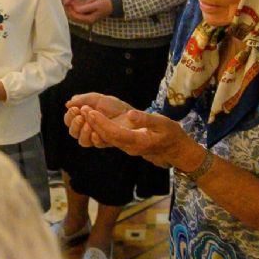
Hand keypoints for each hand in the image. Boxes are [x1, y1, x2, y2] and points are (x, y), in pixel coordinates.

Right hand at [62, 92, 130, 146]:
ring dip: (83, 132)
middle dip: (74, 124)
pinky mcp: (106, 142)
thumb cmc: (113, 106)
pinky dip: (94, 138)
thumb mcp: (97, 98)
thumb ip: (83, 99)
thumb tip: (68, 104)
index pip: (69, 120)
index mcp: (83, 118)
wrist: (131, 113)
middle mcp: (87, 129)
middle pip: (73, 132)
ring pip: (82, 141)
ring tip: (88, 124)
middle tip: (81, 117)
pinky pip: (96, 144)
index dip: (70, 116)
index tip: (76, 109)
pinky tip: (96, 132)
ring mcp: (96, 136)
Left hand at [66, 0, 113, 25]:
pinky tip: (72, 5)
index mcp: (89, 19)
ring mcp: (87, 20)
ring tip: (67, 3)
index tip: (68, 3)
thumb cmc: (104, 5)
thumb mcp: (96, 4)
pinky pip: (78, 15)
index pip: (76, 16)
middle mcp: (87, 21)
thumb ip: (86, 8)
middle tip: (65, 3)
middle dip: (69, 11)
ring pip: (75, 17)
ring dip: (70, 11)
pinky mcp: (87, 17)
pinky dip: (74, 11)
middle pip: (74, 18)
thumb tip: (76, 9)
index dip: (71, 10)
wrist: (111, 7)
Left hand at [73, 102, 196, 168]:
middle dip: (93, 123)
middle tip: (82, 108)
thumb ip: (146, 120)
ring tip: (84, 111)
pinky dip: (99, 129)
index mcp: (138, 142)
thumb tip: (130, 114)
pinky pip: (109, 139)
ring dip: (94, 126)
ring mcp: (126, 147)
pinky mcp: (126, 144)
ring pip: (106, 138)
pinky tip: (93, 119)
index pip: (114, 133)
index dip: (100, 123)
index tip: (90, 111)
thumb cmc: (171, 134)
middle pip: (106, 136)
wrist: (176, 149)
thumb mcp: (163, 123)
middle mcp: (129, 147)